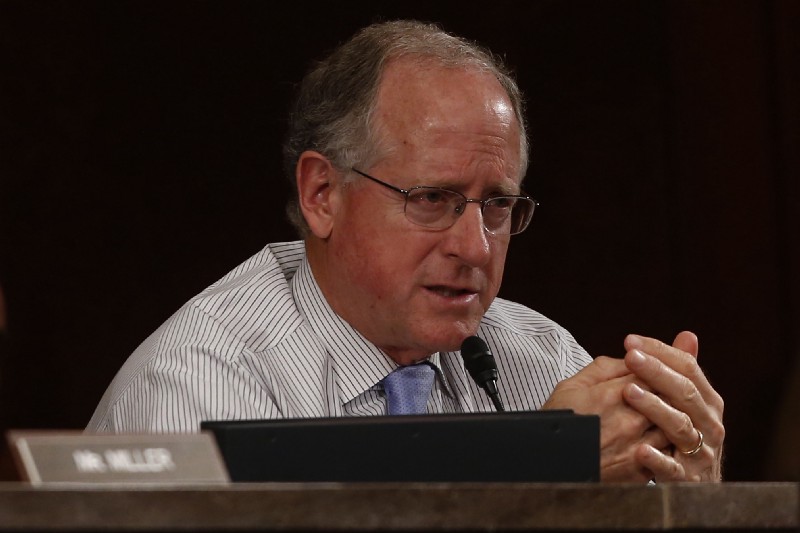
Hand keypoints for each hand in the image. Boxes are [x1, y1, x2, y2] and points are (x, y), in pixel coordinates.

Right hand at [543, 356, 669, 481]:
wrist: (548, 464)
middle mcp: (630, 421)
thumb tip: (630, 359)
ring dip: (670, 420)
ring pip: (674, 427)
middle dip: (667, 395)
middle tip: (662, 393)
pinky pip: (666, 454)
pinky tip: (654, 440)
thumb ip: (604, 368)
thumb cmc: (558, 424)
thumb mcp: (571, 387)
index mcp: (614, 395)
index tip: (652, 373)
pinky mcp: (640, 471)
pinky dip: (664, 445)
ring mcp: (637, 448)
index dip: (656, 371)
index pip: (653, 374)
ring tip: (659, 418)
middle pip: (669, 399)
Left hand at [621, 332, 724, 480]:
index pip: (687, 368)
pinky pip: (671, 467)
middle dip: (656, 372)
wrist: (691, 481)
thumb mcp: (684, 400)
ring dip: (654, 407)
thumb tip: (688, 335)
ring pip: (679, 425)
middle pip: (684, 392)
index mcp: (708, 401)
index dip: (660, 352)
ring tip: (628, 392)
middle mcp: (710, 424)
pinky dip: (656, 458)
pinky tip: (639, 448)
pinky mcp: (686, 478)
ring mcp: (700, 451)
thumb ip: (682, 371)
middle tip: (630, 357)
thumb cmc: (681, 431)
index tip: (630, 341)